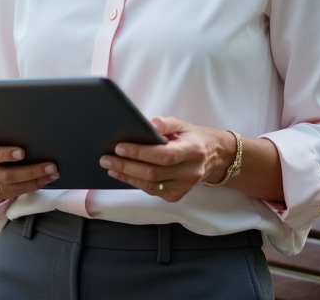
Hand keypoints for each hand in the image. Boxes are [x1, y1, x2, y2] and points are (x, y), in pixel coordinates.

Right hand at [0, 135, 58, 203]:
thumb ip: (3, 134)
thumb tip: (31, 131)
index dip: (3, 154)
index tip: (23, 152)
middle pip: (3, 174)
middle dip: (29, 171)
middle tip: (50, 165)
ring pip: (10, 187)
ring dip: (34, 180)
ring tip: (52, 173)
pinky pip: (14, 193)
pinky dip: (32, 186)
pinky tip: (45, 179)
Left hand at [99, 117, 234, 201]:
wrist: (213, 156)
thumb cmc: (192, 138)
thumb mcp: (182, 124)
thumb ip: (165, 123)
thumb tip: (148, 123)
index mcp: (193, 150)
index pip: (163, 155)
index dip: (140, 152)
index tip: (119, 147)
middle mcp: (191, 171)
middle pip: (153, 172)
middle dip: (126, 165)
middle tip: (106, 158)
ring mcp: (185, 186)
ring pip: (151, 185)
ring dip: (127, 176)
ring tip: (110, 166)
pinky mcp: (178, 195)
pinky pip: (153, 191)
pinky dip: (136, 183)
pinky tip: (123, 175)